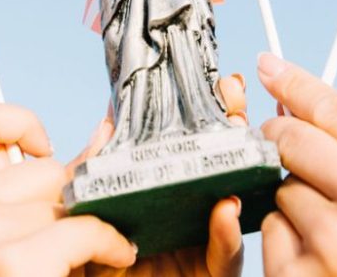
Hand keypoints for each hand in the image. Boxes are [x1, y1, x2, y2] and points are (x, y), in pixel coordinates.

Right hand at [0, 103, 136, 276]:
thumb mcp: (1, 245)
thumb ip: (34, 189)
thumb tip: (107, 127)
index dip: (20, 121)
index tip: (46, 153)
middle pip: (38, 164)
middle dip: (73, 197)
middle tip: (84, 232)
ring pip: (65, 195)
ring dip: (93, 223)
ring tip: (96, 253)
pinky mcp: (10, 261)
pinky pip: (84, 226)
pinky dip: (111, 243)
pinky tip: (116, 258)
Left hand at [66, 74, 249, 276]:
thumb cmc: (102, 265)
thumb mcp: (94, 211)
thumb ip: (100, 173)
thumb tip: (107, 124)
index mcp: (167, 188)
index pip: (191, 142)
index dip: (206, 109)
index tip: (214, 79)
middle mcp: (192, 209)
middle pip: (223, 159)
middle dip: (232, 121)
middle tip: (231, 92)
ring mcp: (206, 240)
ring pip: (236, 199)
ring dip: (242, 164)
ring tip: (238, 133)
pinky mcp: (212, 272)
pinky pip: (227, 255)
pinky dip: (228, 233)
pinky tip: (225, 210)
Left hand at [256, 55, 336, 276]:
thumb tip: (291, 101)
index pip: (334, 108)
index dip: (294, 82)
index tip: (267, 65)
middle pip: (292, 139)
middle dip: (281, 137)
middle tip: (284, 142)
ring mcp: (335, 243)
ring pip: (280, 188)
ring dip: (295, 199)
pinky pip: (271, 232)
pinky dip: (287, 239)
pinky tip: (323, 257)